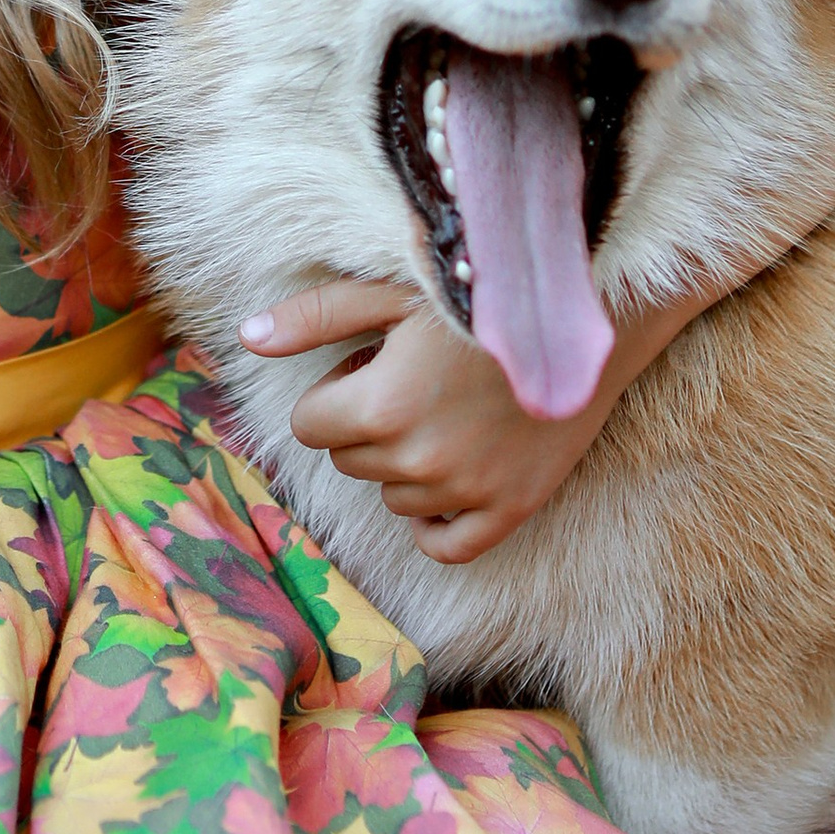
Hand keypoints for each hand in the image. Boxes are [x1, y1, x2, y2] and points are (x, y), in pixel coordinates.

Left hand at [237, 279, 684, 566]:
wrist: (589, 310)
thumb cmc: (481, 289)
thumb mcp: (390, 289)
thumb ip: (314, 317)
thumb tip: (245, 338)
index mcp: (381, 405)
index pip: (309, 426)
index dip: (335, 391)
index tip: (371, 362)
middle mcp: (420, 459)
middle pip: (349, 460)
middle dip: (366, 423)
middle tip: (414, 377)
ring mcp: (469, 490)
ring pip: (393, 497)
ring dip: (402, 462)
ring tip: (443, 408)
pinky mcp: (513, 507)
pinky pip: (446, 544)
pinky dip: (435, 520)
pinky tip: (445, 478)